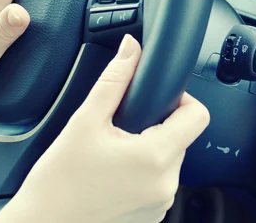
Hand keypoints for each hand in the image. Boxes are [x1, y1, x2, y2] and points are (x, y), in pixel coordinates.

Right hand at [0, 35, 209, 222]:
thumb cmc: (57, 183)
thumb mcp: (85, 122)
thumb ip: (114, 80)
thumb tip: (131, 49)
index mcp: (155, 157)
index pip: (198, 115)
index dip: (181, 99)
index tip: (155, 99)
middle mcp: (166, 184)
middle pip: (181, 137)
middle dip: (155, 125)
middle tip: (120, 128)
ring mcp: (161, 204)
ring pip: (169, 160)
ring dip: (148, 149)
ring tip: (113, 154)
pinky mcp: (152, 216)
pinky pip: (159, 182)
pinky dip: (142, 172)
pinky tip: (113, 173)